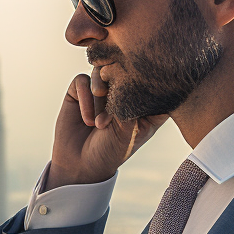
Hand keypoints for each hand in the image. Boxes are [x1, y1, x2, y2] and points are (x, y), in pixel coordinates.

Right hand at [47, 65, 167, 188]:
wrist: (80, 164)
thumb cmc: (111, 151)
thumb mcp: (129, 131)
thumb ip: (130, 104)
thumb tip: (126, 79)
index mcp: (144, 101)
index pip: (153, 81)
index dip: (150, 82)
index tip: (142, 99)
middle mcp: (123, 90)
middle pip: (125, 69)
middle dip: (120, 89)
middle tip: (115, 114)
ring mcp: (102, 88)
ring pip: (103, 71)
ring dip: (101, 96)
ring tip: (99, 123)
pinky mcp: (80, 89)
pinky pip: (83, 80)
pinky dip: (86, 99)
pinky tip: (88, 120)